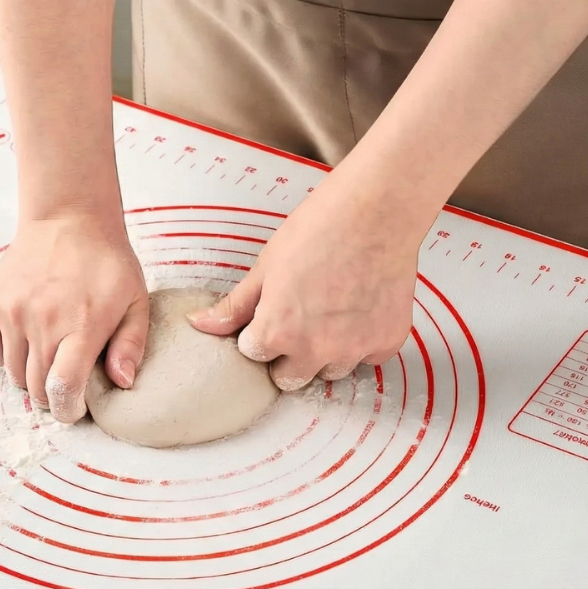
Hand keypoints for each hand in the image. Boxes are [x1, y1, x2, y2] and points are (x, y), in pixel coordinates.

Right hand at [0, 213, 147, 421]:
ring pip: (13, 374)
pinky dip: (6, 357)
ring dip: (30, 377)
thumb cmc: (106, 263)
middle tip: (65, 383)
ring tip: (48, 356)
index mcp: (81, 326)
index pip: (63, 388)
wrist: (67, 219)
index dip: (67, 410)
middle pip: (36, 388)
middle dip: (52, 397)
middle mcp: (43, 322)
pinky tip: (26, 342)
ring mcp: (12, 312)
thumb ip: (131, 345)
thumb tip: (122, 382)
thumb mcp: (135, 301)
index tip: (74, 409)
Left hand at [187, 184, 420, 389]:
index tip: (271, 315)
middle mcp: (315, 350)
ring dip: (326, 352)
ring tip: (333, 312)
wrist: (378, 209)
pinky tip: (361, 308)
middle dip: (288, 357)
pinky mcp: (386, 342)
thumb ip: (236, 305)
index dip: (260, 334)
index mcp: (277, 332)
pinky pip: (368, 357)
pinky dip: (363, 341)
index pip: (255, 355)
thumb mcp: (266, 265)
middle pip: (290, 379)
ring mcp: (354, 350)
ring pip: (330, 371)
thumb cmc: (319, 228)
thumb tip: (201, 325)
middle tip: (300, 320)